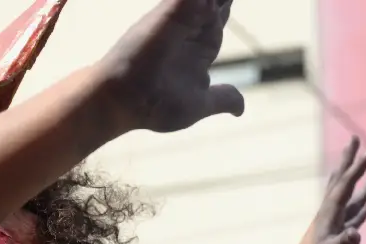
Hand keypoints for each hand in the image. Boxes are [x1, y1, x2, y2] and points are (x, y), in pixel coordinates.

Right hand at [97, 0, 244, 132]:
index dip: (223, 10)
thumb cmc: (155, 106)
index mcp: (198, 51)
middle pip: (213, 4)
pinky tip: (212, 0)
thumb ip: (222, 98)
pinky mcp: (172, 10)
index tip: (226, 2)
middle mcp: (189, 31)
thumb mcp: (198, 105)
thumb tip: (240, 110)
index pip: (216, 23)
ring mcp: (180, 18)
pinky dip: (204, 0)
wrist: (126, 102)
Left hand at [282, 137, 365, 243]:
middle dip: (351, 162)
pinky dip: (360, 211)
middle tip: (356, 140)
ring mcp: (333, 227)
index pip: (345, 184)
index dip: (359, 167)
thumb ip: (343, 243)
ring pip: (350, 200)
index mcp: (327, 214)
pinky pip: (351, 220)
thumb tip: (356, 233)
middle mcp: (329, 216)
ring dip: (362, 186)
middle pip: (342, 182)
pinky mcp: (335, 240)